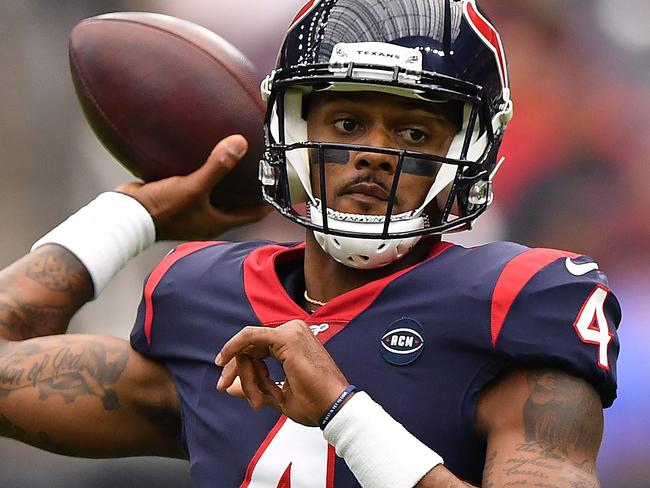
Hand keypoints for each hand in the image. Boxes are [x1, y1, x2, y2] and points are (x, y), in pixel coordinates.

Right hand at [115, 134, 270, 240]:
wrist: (126, 215)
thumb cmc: (162, 209)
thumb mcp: (193, 187)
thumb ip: (217, 167)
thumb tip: (240, 144)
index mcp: (217, 222)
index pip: (252, 214)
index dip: (267, 202)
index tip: (278, 187)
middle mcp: (206, 219)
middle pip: (236, 204)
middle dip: (248, 189)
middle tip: (259, 169)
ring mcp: (191, 210)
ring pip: (215, 195)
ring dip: (225, 181)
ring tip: (234, 160)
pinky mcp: (176, 200)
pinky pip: (195, 185)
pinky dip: (202, 174)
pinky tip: (202, 157)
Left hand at [215, 320, 348, 426]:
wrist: (334, 409)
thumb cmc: (315, 403)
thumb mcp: (277, 395)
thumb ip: (255, 388)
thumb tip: (230, 387)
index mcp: (294, 342)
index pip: (257, 348)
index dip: (240, 368)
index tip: (225, 386)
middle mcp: (293, 331)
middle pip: (250, 346)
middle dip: (237, 370)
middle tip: (225, 388)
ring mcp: (291, 331)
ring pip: (249, 346)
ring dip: (246, 374)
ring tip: (258, 399)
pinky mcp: (286, 338)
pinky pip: (250, 338)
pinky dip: (233, 347)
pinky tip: (223, 360)